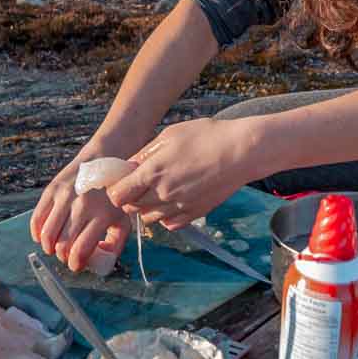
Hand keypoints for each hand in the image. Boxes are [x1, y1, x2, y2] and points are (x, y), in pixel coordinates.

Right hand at [30, 152, 132, 272]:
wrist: (103, 160)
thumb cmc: (114, 196)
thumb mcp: (123, 219)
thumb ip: (115, 244)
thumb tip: (99, 261)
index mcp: (102, 216)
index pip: (81, 250)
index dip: (75, 264)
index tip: (76, 265)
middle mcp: (83, 206)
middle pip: (62, 245)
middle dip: (62, 256)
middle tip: (66, 255)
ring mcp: (65, 197)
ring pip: (47, 234)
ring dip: (49, 247)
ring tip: (55, 247)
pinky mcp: (52, 190)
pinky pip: (36, 218)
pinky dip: (37, 232)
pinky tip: (44, 235)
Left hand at [106, 117, 267, 229]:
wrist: (241, 152)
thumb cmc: (206, 137)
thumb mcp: (170, 134)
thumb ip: (145, 153)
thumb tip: (129, 165)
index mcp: (153, 172)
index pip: (118, 195)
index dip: (116, 189)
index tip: (122, 181)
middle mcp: (163, 194)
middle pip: (131, 209)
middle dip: (130, 198)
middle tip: (140, 184)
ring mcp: (179, 207)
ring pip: (149, 219)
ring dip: (147, 208)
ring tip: (158, 191)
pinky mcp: (194, 214)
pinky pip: (170, 223)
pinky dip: (166, 216)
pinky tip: (174, 200)